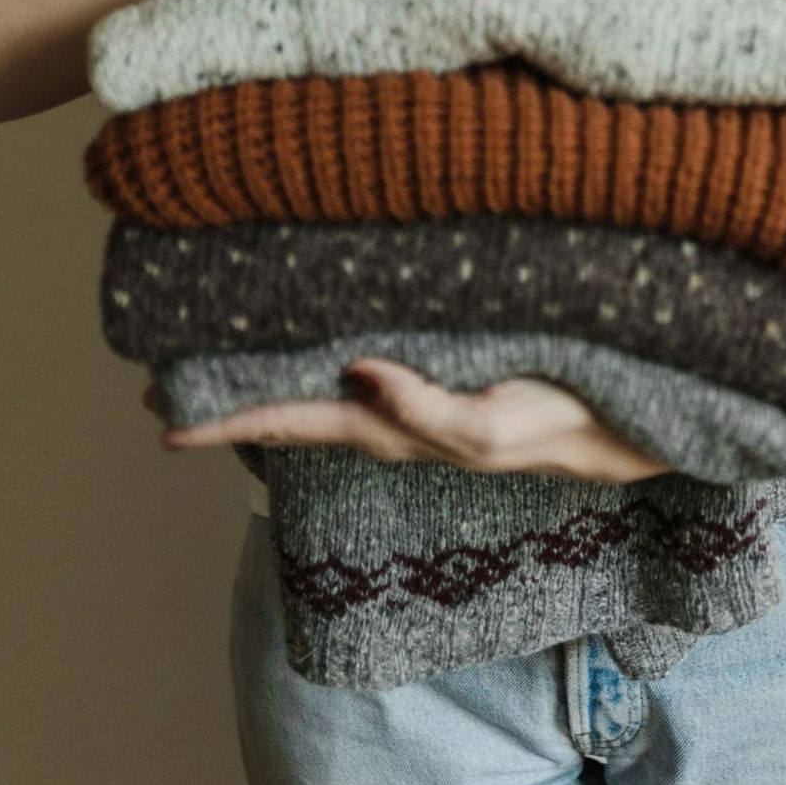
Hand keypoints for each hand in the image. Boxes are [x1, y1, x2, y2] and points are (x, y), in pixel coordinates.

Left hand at [151, 358, 673, 484]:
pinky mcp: (439, 381)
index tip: (170, 425)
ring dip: (274, 386)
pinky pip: (362, 375)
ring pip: (325, 396)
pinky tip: (319, 352)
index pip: (300, 424)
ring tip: (227, 370)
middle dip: (238, 407)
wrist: (615, 427)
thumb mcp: (493, 426)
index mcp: (400, 432)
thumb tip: (354, 371)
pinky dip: (325, 365)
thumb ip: (424, 409)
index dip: (235, 423)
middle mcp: (396, 421)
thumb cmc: (559, 424)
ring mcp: (416, 403)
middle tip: (170, 390)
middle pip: (298, 414)